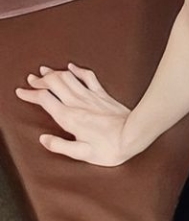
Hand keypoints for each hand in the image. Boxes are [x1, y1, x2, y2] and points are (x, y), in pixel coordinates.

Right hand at [15, 63, 132, 165]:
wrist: (135, 135)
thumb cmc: (110, 148)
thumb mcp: (82, 153)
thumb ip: (60, 146)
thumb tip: (43, 139)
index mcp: (69, 118)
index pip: (44, 99)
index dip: (30, 94)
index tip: (21, 92)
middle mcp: (78, 104)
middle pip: (54, 83)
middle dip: (40, 80)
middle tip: (31, 79)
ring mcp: (91, 97)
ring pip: (68, 78)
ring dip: (55, 72)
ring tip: (44, 70)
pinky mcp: (103, 94)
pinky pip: (88, 77)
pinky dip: (78, 70)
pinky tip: (71, 66)